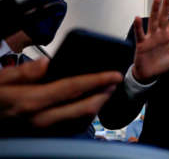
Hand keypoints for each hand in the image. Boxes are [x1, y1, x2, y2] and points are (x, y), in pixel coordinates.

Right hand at [0, 57, 122, 134]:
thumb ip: (24, 71)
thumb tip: (47, 63)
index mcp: (31, 101)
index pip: (73, 88)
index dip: (97, 80)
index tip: (114, 75)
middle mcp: (40, 119)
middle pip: (83, 107)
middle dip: (104, 94)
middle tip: (114, 82)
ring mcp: (42, 130)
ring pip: (80, 119)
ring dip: (97, 105)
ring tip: (105, 90)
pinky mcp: (43, 134)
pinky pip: (71, 125)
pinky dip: (85, 114)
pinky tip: (88, 103)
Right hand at [132, 0, 168, 82]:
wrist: (149, 74)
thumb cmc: (163, 63)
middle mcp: (160, 33)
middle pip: (164, 16)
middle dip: (167, 5)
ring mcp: (151, 37)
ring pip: (153, 21)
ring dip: (155, 10)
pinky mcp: (142, 44)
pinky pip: (140, 34)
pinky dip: (139, 26)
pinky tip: (138, 17)